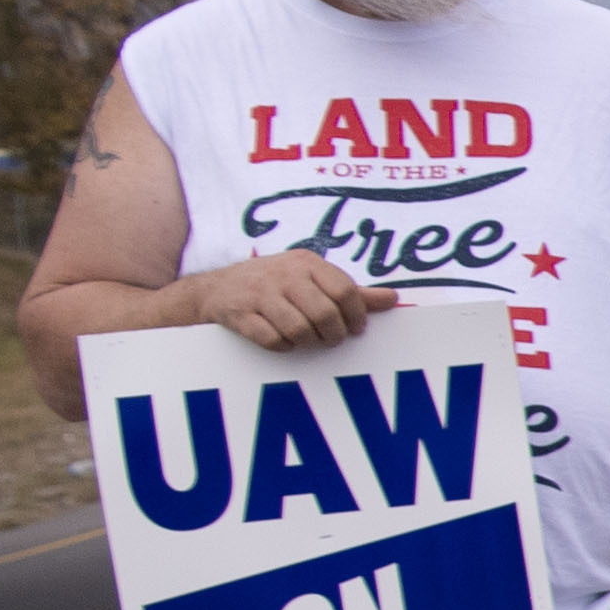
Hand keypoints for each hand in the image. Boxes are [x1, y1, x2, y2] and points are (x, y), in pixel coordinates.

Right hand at [187, 251, 393, 350]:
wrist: (215, 288)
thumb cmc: (275, 284)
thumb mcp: (311, 278)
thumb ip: (352, 291)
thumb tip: (394, 299)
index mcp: (307, 262)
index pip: (345, 290)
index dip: (356, 316)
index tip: (356, 329)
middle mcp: (283, 274)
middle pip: (325, 313)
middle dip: (334, 334)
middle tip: (332, 339)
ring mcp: (259, 294)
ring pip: (299, 329)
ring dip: (309, 342)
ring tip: (308, 340)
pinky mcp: (238, 313)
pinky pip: (271, 339)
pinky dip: (283, 346)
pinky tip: (284, 341)